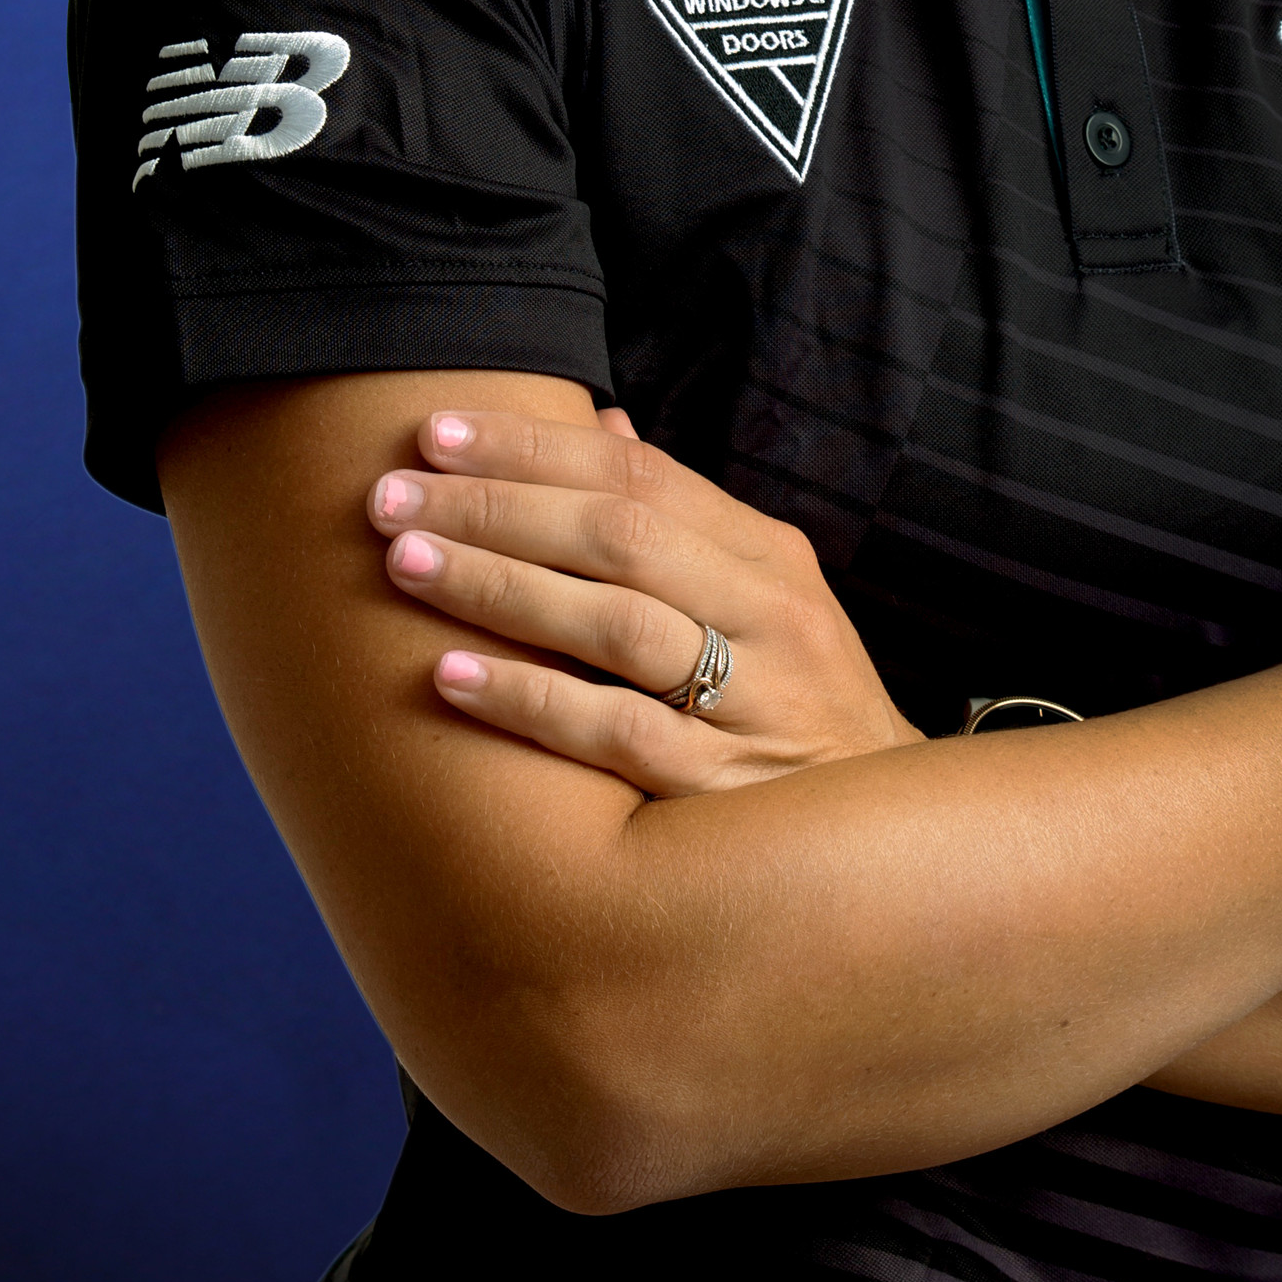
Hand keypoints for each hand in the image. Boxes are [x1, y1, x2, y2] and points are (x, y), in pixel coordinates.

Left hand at [367, 407, 924, 795]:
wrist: (892, 852)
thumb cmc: (796, 708)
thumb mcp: (763, 602)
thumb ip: (682, 522)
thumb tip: (605, 429)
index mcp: (768, 558)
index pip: (639, 476)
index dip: (534, 447)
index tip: (436, 431)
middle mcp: (770, 616)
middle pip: (620, 535)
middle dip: (496, 505)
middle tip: (390, 494)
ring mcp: (754, 703)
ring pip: (617, 623)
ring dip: (501, 584)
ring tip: (404, 562)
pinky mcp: (726, 791)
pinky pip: (618, 736)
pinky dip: (533, 702)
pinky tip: (452, 678)